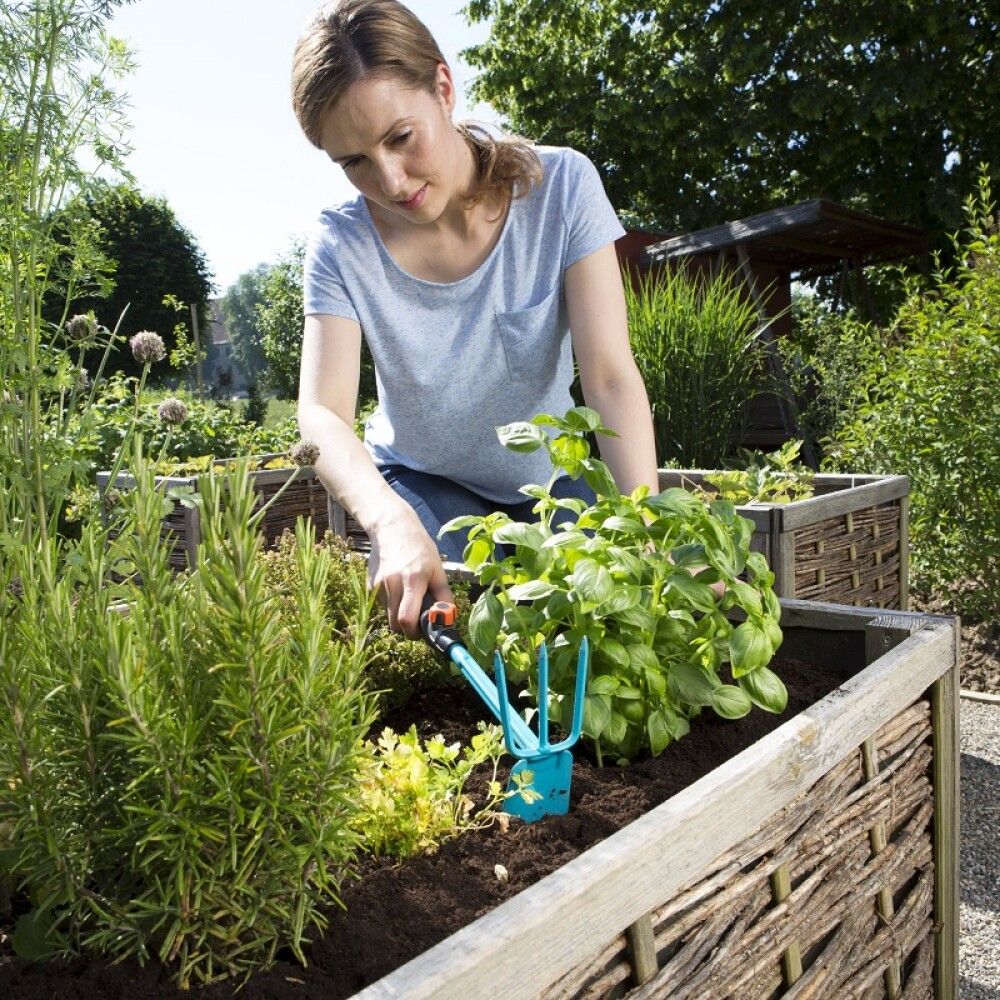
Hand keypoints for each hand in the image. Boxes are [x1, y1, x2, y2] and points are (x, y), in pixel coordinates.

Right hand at [368, 507, 452, 638]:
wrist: (392, 528)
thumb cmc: (420, 548)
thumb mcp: (438, 569)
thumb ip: (444, 595)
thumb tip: (448, 618)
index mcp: (413, 581)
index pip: (407, 620)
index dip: (415, 632)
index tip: (423, 630)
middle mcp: (393, 584)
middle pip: (395, 625)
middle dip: (407, 629)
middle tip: (417, 621)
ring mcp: (378, 585)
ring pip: (388, 616)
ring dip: (399, 615)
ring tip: (409, 599)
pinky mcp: (370, 585)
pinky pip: (382, 606)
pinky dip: (391, 605)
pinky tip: (398, 589)